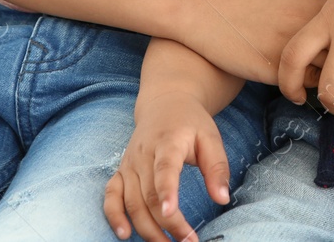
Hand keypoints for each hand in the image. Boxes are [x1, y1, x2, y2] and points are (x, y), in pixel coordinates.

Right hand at [103, 91, 230, 241]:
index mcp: (168, 141)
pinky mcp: (120, 171)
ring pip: (131, 201)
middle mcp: (143, 153)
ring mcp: (129, 164)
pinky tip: (125, 234)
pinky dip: (114, 216)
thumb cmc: (190, 123)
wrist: (164, 104)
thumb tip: (222, 199)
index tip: (170, 213)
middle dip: (167, 224)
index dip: (166, 191)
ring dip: (147, 228)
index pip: (164, 168)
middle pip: (149, 194)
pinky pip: (111, 196)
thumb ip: (217, 168)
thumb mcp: (210, 137)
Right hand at [192, 0, 327, 85]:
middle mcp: (311, 25)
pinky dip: (308, 93)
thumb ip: (313, 13)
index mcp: (316, 4)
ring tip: (329, 92)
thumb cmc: (246, 1)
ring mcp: (296, 46)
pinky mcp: (277, 68)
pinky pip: (308, 87)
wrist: (207, 7)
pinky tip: (299, 94)